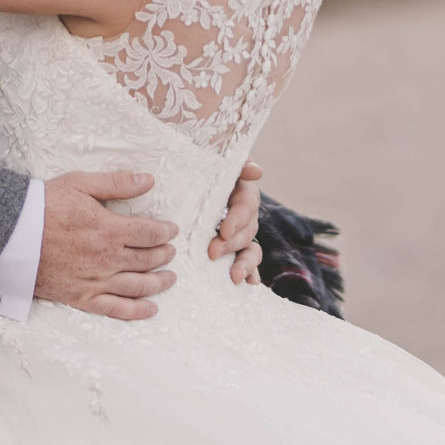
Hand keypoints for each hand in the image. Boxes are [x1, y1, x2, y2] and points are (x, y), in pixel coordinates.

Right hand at [35, 170, 178, 322]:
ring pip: (138, 286)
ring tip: (170, 278)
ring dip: (159, 283)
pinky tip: (150, 309)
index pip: (150, 233)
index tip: (171, 230)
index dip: (165, 232)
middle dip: (164, 255)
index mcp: (109, 229)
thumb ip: (116, 183)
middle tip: (171, 252)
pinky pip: (115, 309)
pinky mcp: (80, 298)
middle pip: (148, 260)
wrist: (9, 236)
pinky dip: (137, 310)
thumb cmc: (43, 206)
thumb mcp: (79, 184)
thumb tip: (148, 180)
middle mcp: (107, 259)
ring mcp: (95, 281)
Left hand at [209, 158, 263, 285]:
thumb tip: (257, 170)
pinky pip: (247, 261)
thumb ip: (235, 163)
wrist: (187, 182)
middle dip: (232, 244)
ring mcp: (242, 233)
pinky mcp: (235, 248)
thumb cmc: (199, 168)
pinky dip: (251, 273)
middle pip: (247, 230)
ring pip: (251, 249)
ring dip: (245, 264)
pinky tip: (249, 284)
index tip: (223, 230)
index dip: (237, 219)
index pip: (245, 205)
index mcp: (241, 191)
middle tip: (211, 252)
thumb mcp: (212, 160)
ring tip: (235, 277)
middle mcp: (245, 214)